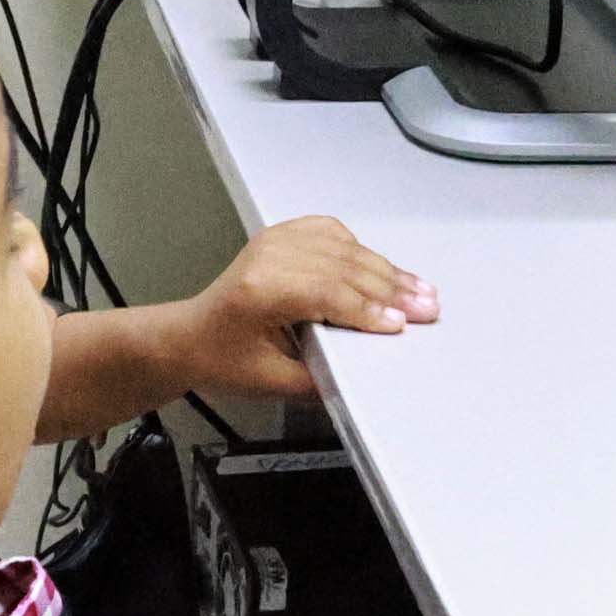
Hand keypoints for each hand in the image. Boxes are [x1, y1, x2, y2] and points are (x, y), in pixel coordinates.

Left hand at [167, 216, 436, 403]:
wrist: (189, 336)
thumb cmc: (222, 357)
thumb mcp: (272, 383)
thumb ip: (320, 378)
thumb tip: (367, 371)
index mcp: (259, 292)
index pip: (327, 293)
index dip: (369, 310)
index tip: (400, 324)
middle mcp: (267, 258)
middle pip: (344, 267)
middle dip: (391, 290)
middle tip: (426, 307)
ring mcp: (274, 242)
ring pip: (344, 249)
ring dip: (385, 270)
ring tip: (418, 289)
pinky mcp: (281, 237)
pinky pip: (332, 232)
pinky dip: (361, 249)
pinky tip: (384, 267)